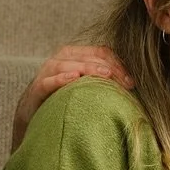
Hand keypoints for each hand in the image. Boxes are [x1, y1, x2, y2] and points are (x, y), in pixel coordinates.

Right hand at [11, 45, 132, 151]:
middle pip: (86, 56)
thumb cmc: (65, 102)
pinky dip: (60, 79)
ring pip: (67, 63)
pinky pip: (47, 82)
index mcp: (75, 56)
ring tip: (105, 74)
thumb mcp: (87, 89)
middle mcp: (60, 60)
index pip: (100, 52)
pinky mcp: (36, 89)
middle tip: (125, 82)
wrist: (34, 117)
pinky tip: (73, 79)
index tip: (132, 82)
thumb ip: (104, 83)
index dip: (118, 64)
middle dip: (109, 67)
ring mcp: (46, 73)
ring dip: (87, 67)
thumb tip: (134, 87)